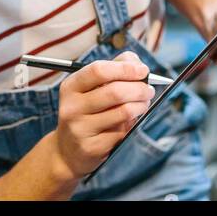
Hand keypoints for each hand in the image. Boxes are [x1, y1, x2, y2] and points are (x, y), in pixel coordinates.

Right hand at [53, 51, 154, 179]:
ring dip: (141, 105)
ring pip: (123, 112)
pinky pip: (122, 131)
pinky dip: (132, 124)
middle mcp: (72, 107)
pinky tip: (130, 121)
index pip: (99, 70)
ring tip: (144, 103)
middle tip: (149, 90)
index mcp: (71, 87)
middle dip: (139, 89)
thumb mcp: (90, 89)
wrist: (68, 151)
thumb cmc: (87, 113)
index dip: (125, 68)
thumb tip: (137, 64)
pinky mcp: (92, 147)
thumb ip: (113, 70)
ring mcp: (80, 129)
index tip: (143, 70)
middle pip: (114, 91)